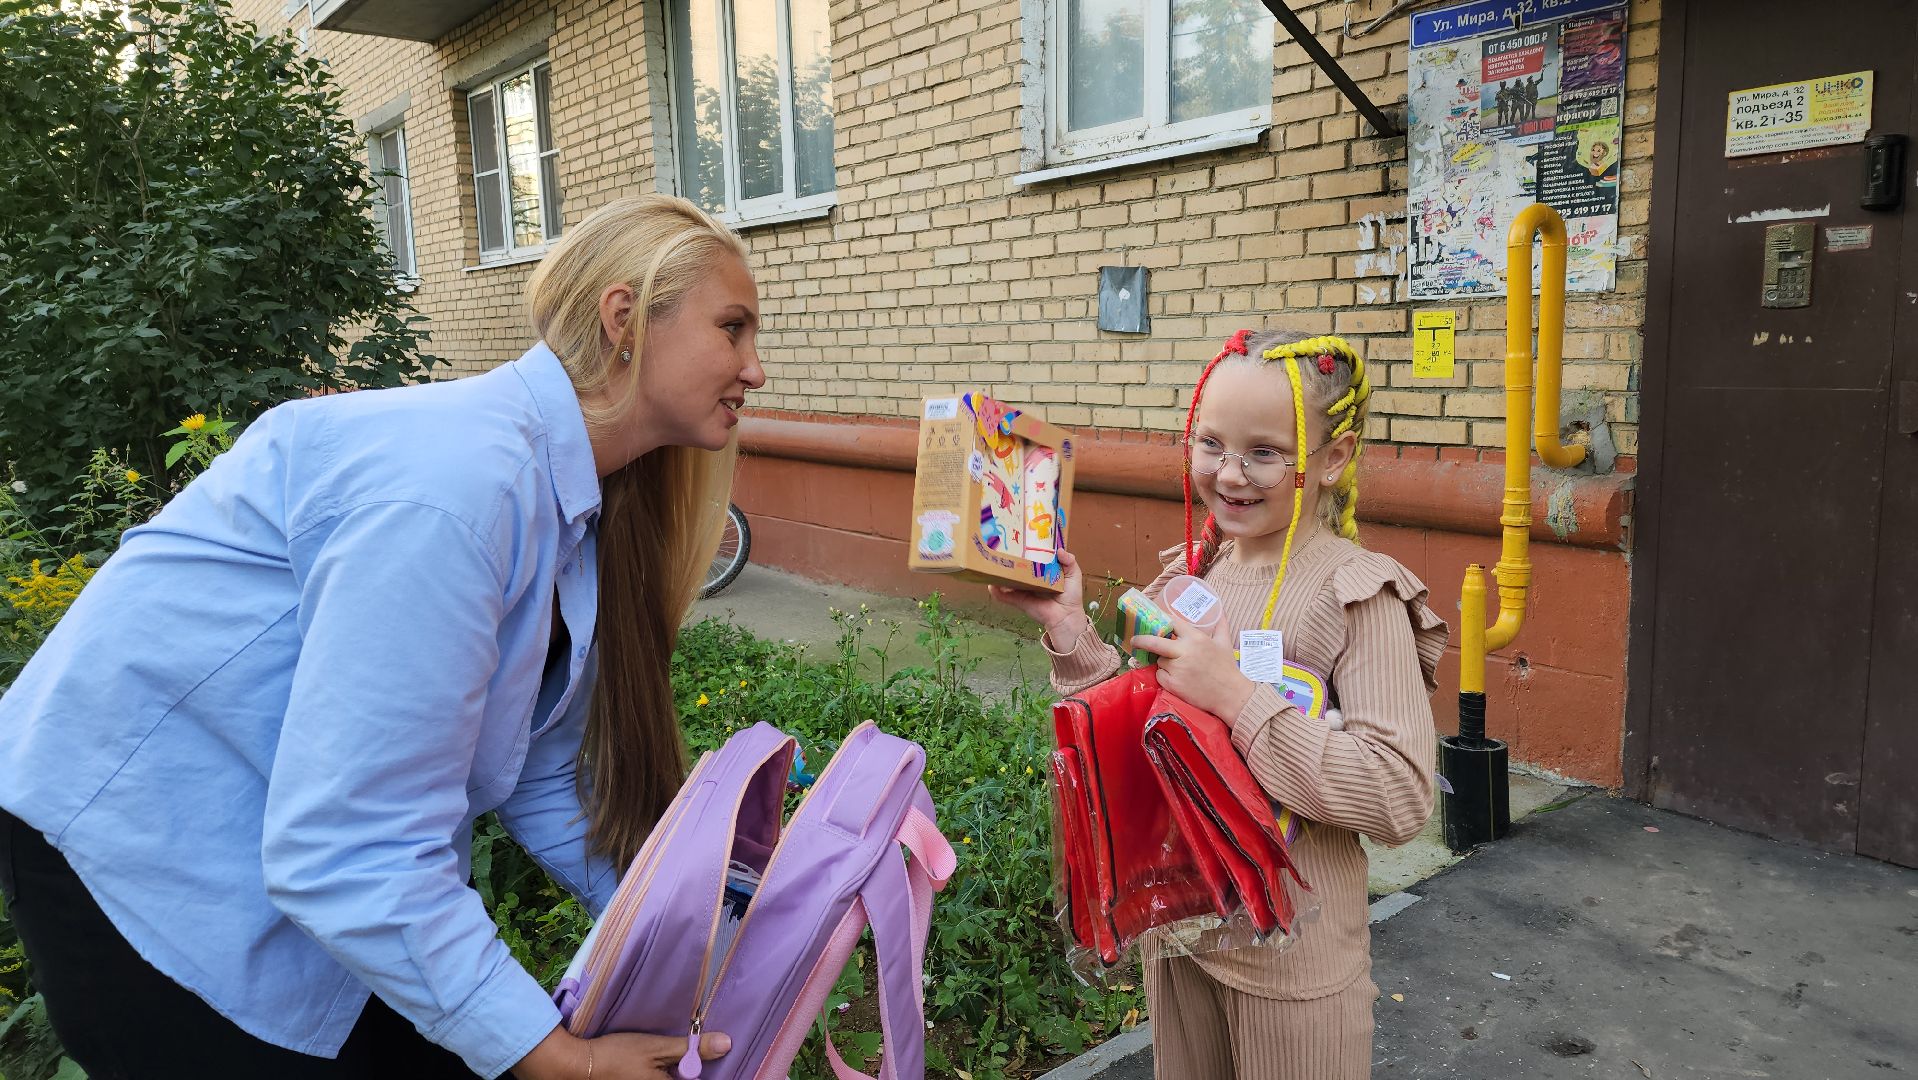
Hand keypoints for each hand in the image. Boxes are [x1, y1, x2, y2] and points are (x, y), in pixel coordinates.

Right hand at [513, 1024, 732, 1079]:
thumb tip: (727, 1044)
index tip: (713, 1061)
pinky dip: (662, 1074)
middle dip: (689, 1071)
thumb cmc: (617, 1056)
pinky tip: (658, 1066)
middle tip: (688, 1057)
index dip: (705, 1072)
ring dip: (676, 1072)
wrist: (576, 1067)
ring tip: (675, 1061)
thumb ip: (691, 1047)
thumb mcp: (656, 1047)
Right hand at [988, 549, 1086, 640]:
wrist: (1066, 616)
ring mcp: (1023, 589)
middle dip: (1009, 559)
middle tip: (1000, 548)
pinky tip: (991, 585)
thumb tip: (1059, 550)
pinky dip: (996, 592)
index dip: (1025, 549)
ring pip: (1008, 580)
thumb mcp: (1074, 574)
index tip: (1018, 538)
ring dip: (999, 573)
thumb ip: (1069, 561)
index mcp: (1042, 571)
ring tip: (991, 563)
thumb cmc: (1071, 595)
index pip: (1032, 557)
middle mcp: (1030, 579)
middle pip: (1017, 567)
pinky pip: (1005, 596)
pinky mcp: (1019, 600)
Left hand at [1129, 611, 1257, 719]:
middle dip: (1141, 640)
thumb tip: (1221, 611)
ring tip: (1180, 668)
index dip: (1162, 621)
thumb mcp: (1225, 643)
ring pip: (1159, 661)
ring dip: (1164, 663)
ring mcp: (1177, 669)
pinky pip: (1160, 676)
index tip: (1153, 620)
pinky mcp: (1173, 684)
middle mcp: (1184, 652)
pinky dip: (1164, 677)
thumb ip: (1221, 625)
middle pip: (1155, 642)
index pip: (1172, 623)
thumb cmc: (1227, 668)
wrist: (1230, 695)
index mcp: (1196, 639)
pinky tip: (1177, 679)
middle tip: (1134, 640)